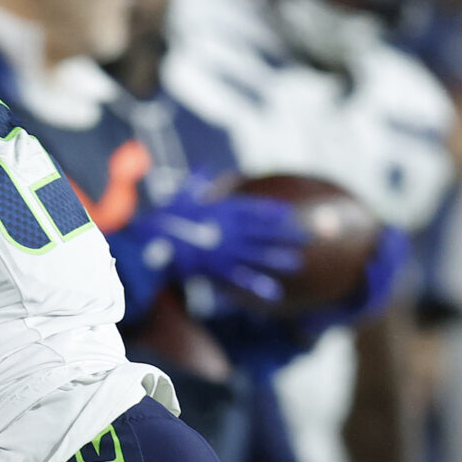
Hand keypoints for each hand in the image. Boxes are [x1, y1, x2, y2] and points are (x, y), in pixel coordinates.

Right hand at [138, 190, 309, 302]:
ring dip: (279, 259)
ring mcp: (227, 249)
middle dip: (287, 234)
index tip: (288, 215)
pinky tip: (274, 292)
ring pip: (260, 255)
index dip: (272, 213)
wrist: (153, 241)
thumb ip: (196, 182)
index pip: (254, 210)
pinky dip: (258, 286)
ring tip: (297, 263)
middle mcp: (232, 229)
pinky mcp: (219, 269)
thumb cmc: (165, 217)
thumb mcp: (182, 194)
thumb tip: (202, 168)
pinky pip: (242, 278)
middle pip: (265, 232)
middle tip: (307, 237)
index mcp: (224, 209)